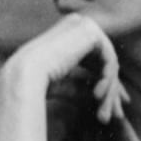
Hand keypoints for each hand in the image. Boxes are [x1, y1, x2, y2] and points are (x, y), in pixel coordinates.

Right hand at [5, 13, 127, 123]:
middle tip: (116, 115)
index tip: (113, 108)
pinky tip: (97, 95)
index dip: (105, 84)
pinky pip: (109, 58)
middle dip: (112, 90)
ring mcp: (84, 24)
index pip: (94, 60)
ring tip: (103, 112)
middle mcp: (77, 25)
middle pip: (104, 61)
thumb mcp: (66, 84)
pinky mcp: (90, 30)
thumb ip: (83, 84)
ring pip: (108, 62)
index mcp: (68, 35)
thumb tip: (104, 94)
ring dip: (110, 89)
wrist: (25, 75)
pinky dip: (108, 79)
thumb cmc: (37, 83)